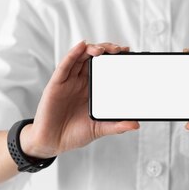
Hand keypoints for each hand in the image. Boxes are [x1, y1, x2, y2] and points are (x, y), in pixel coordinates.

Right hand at [21, 40, 139, 157]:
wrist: (53, 142)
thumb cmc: (74, 133)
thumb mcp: (99, 129)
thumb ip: (116, 126)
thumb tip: (135, 125)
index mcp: (92, 89)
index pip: (104, 68)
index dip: (114, 59)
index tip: (128, 52)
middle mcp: (80, 82)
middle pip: (93, 59)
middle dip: (106, 50)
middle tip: (119, 50)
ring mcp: (68, 81)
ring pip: (80, 58)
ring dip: (91, 49)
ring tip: (103, 49)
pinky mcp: (56, 84)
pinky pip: (65, 66)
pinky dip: (72, 54)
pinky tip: (81, 47)